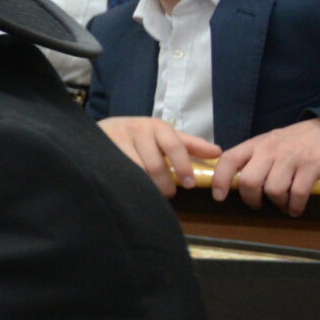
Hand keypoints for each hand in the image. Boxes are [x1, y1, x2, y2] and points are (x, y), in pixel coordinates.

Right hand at [98, 116, 220, 196]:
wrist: (101, 130)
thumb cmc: (139, 135)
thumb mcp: (163, 135)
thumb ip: (189, 144)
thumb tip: (217, 153)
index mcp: (156, 126)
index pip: (174, 146)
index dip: (183, 166)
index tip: (189, 184)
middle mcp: (137, 130)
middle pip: (155, 164)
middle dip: (164, 183)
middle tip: (169, 193)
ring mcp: (117, 140)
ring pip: (137, 171)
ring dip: (147, 185)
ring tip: (150, 192)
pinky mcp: (103, 151)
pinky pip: (119, 172)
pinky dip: (129, 183)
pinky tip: (133, 188)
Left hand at [212, 117, 319, 214]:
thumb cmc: (288, 143)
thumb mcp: (264, 143)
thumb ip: (248, 159)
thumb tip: (230, 182)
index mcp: (254, 145)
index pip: (229, 160)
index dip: (220, 180)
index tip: (218, 197)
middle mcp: (269, 151)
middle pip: (249, 180)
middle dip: (250, 199)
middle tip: (256, 204)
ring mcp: (290, 158)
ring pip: (273, 190)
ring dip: (276, 204)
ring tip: (281, 205)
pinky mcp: (311, 166)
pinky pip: (298, 193)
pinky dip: (295, 206)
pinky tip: (294, 209)